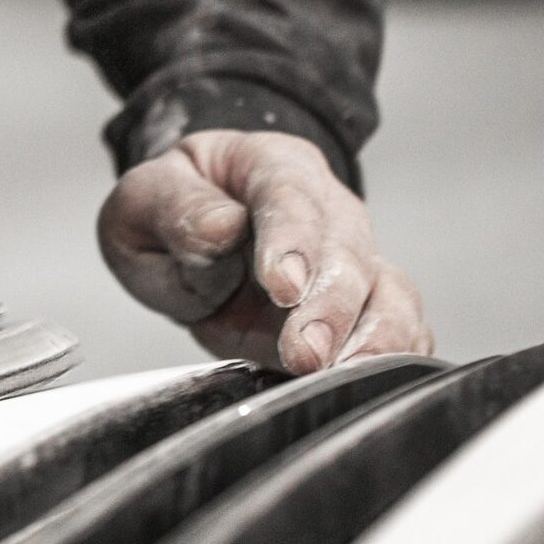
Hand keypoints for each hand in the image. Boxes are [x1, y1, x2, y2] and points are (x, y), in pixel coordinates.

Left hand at [98, 130, 432, 373]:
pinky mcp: (357, 308)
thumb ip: (178, 210)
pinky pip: (398, 326)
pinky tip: (374, 378)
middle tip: (306, 352)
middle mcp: (325, 208)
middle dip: (331, 307)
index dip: (292, 240)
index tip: (283, 286)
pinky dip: (396, 352)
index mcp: (269, 165)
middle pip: (346, 251)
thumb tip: (220, 227)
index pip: (290, 195)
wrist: (188, 237)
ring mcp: (349, 259)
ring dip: (373, 336)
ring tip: (344, 373)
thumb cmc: (171, 210)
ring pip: (387, 290)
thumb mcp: (145, 198)